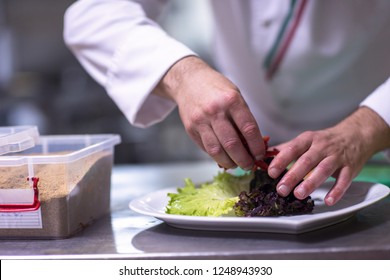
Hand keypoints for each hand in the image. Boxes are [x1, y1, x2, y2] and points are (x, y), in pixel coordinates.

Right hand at [155, 56, 265, 169]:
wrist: (188, 81)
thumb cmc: (216, 89)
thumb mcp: (235, 96)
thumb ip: (243, 118)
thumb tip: (253, 144)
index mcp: (231, 100)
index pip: (248, 129)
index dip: (257, 146)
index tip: (260, 155)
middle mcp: (215, 111)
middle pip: (232, 144)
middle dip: (244, 159)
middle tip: (249, 165)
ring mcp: (201, 121)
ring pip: (217, 151)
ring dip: (229, 162)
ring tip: (236, 165)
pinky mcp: (191, 129)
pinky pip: (206, 148)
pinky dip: (217, 156)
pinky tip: (224, 157)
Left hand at [268, 106, 389, 205]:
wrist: (356, 135)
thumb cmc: (325, 141)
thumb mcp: (306, 140)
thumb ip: (287, 148)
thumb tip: (265, 155)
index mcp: (308, 139)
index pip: (292, 148)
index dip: (281, 160)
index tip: (271, 172)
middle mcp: (322, 147)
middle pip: (306, 161)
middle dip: (292, 176)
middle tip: (281, 189)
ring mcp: (337, 157)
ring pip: (323, 170)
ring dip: (310, 183)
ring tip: (298, 194)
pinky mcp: (350, 168)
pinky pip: (344, 180)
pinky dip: (337, 191)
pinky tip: (328, 201)